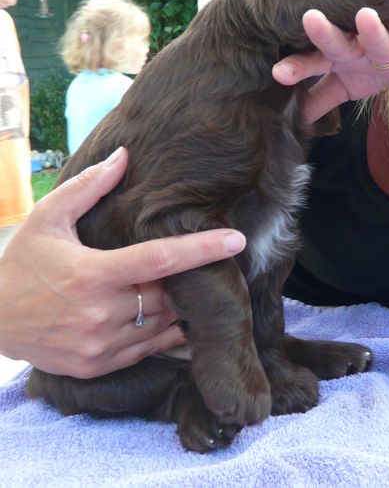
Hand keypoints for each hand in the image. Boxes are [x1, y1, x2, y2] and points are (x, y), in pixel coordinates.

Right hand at [0, 147, 245, 378]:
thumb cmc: (21, 264)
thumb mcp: (48, 218)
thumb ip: (89, 187)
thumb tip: (124, 154)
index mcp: (93, 275)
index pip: (160, 260)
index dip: (202, 249)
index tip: (236, 240)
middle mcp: (100, 314)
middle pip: (168, 294)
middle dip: (188, 279)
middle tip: (204, 261)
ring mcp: (99, 345)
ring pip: (163, 325)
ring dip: (180, 307)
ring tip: (188, 287)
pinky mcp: (96, 366)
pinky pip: (148, 350)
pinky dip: (166, 333)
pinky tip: (173, 316)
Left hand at [272, 7, 388, 122]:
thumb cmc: (380, 65)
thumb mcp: (346, 84)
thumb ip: (319, 97)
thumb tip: (289, 116)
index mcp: (342, 55)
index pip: (314, 59)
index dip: (297, 66)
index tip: (279, 73)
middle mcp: (364, 48)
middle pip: (341, 42)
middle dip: (325, 33)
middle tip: (309, 18)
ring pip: (382, 42)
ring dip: (374, 31)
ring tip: (365, 18)